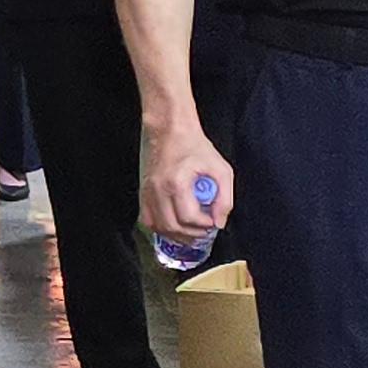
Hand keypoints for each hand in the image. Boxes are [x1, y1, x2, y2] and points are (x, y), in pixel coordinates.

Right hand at [141, 127, 231, 243]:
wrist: (169, 132)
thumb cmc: (195, 147)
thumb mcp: (221, 169)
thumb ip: (225, 198)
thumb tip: (219, 222)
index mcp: (177, 182)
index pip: (189, 218)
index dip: (205, 225)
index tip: (213, 221)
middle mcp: (158, 190)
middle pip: (172, 226)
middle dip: (192, 234)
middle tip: (205, 230)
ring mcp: (147, 192)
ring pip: (158, 227)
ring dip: (176, 235)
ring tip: (191, 232)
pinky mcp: (142, 193)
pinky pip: (147, 220)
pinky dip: (161, 228)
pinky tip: (174, 226)